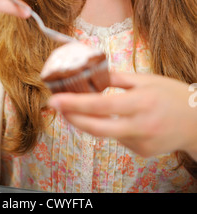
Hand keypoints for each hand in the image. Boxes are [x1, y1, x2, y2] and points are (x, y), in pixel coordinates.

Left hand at [48, 71, 196, 158]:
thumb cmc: (172, 95)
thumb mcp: (146, 80)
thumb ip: (117, 78)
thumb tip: (92, 73)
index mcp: (142, 102)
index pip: (102, 105)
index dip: (76, 103)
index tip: (55, 99)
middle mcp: (141, 125)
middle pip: (97, 128)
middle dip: (72, 117)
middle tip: (55, 106)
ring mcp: (141, 143)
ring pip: (106, 133)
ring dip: (90, 120)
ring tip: (81, 106)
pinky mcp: (141, 153)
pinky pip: (118, 138)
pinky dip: (112, 127)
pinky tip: (121, 118)